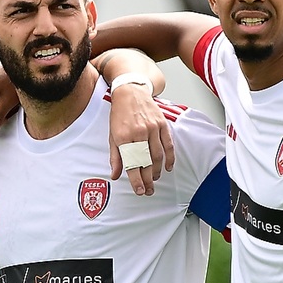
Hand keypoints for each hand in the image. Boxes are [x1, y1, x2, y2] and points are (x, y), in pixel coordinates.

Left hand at [105, 81, 173, 196]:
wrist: (130, 92)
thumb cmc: (119, 115)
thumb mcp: (112, 135)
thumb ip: (115, 157)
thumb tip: (115, 175)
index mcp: (124, 137)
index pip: (132, 164)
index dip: (137, 180)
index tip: (140, 191)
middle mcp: (139, 133)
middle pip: (146, 162)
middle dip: (148, 180)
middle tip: (149, 191)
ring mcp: (152, 128)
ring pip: (158, 155)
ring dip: (157, 171)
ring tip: (155, 180)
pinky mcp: (162, 124)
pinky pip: (168, 144)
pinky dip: (170, 158)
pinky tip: (167, 167)